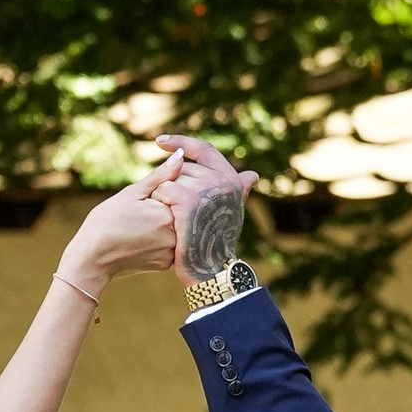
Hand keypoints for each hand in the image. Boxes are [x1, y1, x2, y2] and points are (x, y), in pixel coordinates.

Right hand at [57, 176, 179, 294]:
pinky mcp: (166, 264)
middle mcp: (175, 236)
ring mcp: (171, 253)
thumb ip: (161, 175)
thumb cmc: (106, 220)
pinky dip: (160, 240)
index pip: (179, 194)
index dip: (162, 192)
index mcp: (168, 215)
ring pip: (176, 229)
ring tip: (139, 227)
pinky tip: (142, 239)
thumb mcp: (132, 193)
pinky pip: (171, 246)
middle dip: (165, 208)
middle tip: (139, 216)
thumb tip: (182, 155)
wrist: (92, 257)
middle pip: (180, 213)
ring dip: (164, 224)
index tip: (143, 201)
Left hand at [148, 134, 249, 286]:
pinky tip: (167, 220)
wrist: (209, 269)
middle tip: (173, 209)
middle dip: (172, 184)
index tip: (160, 141)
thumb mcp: (229, 211)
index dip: (182, 142)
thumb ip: (236, 189)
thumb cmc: (216, 242)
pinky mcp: (187, 199)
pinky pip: (163, 190)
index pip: (204, 149)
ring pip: (170, 179)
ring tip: (174, 220)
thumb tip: (252, 175)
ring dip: (164, 197)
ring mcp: (205, 188)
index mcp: (231, 179)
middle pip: (182, 167)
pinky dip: (159, 205)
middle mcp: (221, 179)